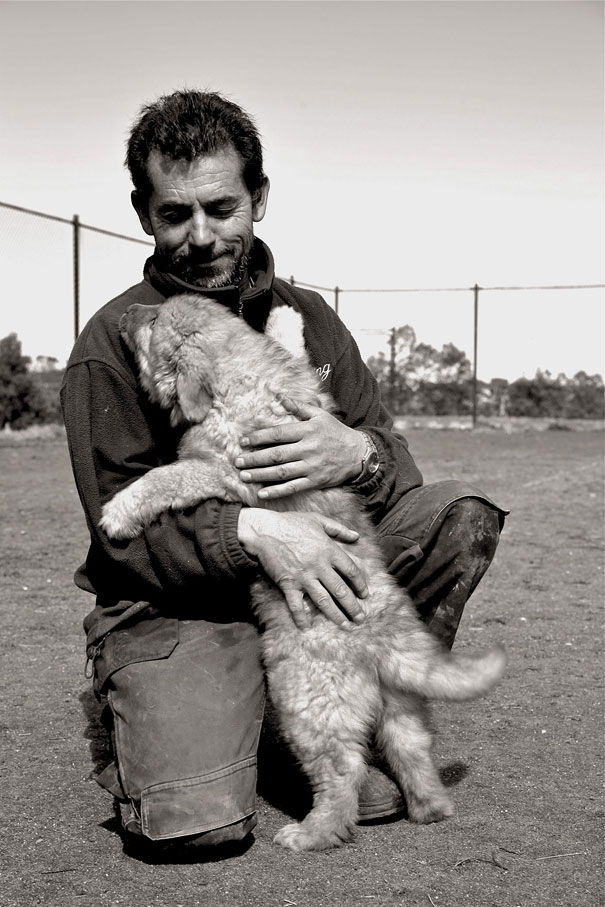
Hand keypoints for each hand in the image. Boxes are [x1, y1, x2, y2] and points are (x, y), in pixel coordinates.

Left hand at [234, 399, 366, 499]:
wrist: (358, 453)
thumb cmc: (336, 432)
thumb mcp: (320, 415)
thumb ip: (300, 407)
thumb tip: (281, 397)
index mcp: (307, 431)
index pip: (278, 434)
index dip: (259, 437)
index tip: (243, 441)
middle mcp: (308, 449)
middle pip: (276, 454)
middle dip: (254, 458)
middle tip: (237, 461)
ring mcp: (311, 466)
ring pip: (281, 472)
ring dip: (260, 474)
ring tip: (244, 475)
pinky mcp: (315, 481)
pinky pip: (293, 487)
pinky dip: (277, 491)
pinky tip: (262, 493)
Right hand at [237, 508, 367, 629]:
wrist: (264, 530)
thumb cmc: (291, 523)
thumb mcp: (317, 520)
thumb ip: (339, 529)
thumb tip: (357, 536)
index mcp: (328, 550)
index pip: (351, 570)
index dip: (360, 584)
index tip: (365, 594)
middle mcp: (319, 565)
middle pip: (341, 590)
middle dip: (352, 606)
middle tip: (360, 618)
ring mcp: (304, 576)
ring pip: (324, 600)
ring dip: (336, 615)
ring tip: (345, 626)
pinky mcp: (288, 584)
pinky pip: (296, 604)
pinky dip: (301, 617)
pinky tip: (306, 627)